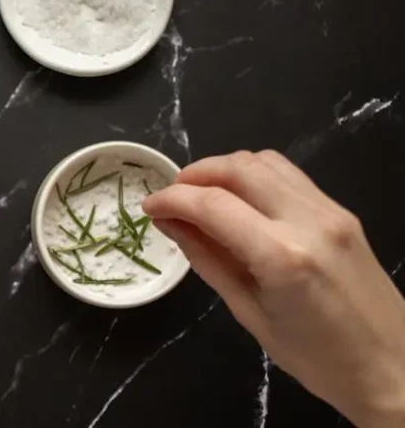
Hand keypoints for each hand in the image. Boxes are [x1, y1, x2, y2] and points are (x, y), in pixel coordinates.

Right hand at [143, 150, 404, 427]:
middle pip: (237, 168)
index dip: (171, 198)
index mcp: (282, 256)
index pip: (212, 203)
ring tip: (200, 196)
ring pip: (264, 162)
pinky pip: (288, 175)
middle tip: (170, 198)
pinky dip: (253, 176)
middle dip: (194, 175)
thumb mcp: (249, 313)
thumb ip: (208, 260)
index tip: (148, 207)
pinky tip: (238, 200)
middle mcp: (308, 221)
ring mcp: (330, 211)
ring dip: (223, 170)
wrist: (392, 367)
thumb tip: (171, 224)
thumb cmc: (316, 358)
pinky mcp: (341, 211)